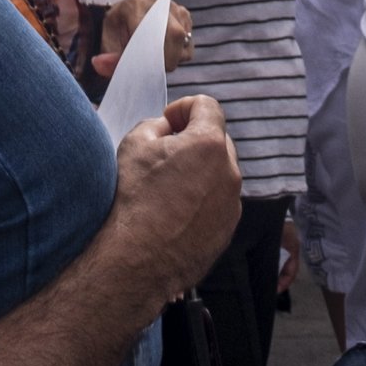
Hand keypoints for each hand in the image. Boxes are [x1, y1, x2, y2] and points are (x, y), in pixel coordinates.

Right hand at [109, 92, 238, 295]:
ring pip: (220, 174)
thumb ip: (157, 126)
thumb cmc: (134, 198)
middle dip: (195, 139)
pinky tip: (175, 211)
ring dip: (200, 171)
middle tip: (167, 151)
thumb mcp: (135, 144)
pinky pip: (218, 203)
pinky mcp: (227, 231)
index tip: (169, 121)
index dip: (185, 107)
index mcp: (208, 144)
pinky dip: (202, 200)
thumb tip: (168, 130)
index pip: (208, 106)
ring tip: (170, 185)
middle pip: (218, 140)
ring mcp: (231, 205)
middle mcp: (229, 173)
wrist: (138, 259)